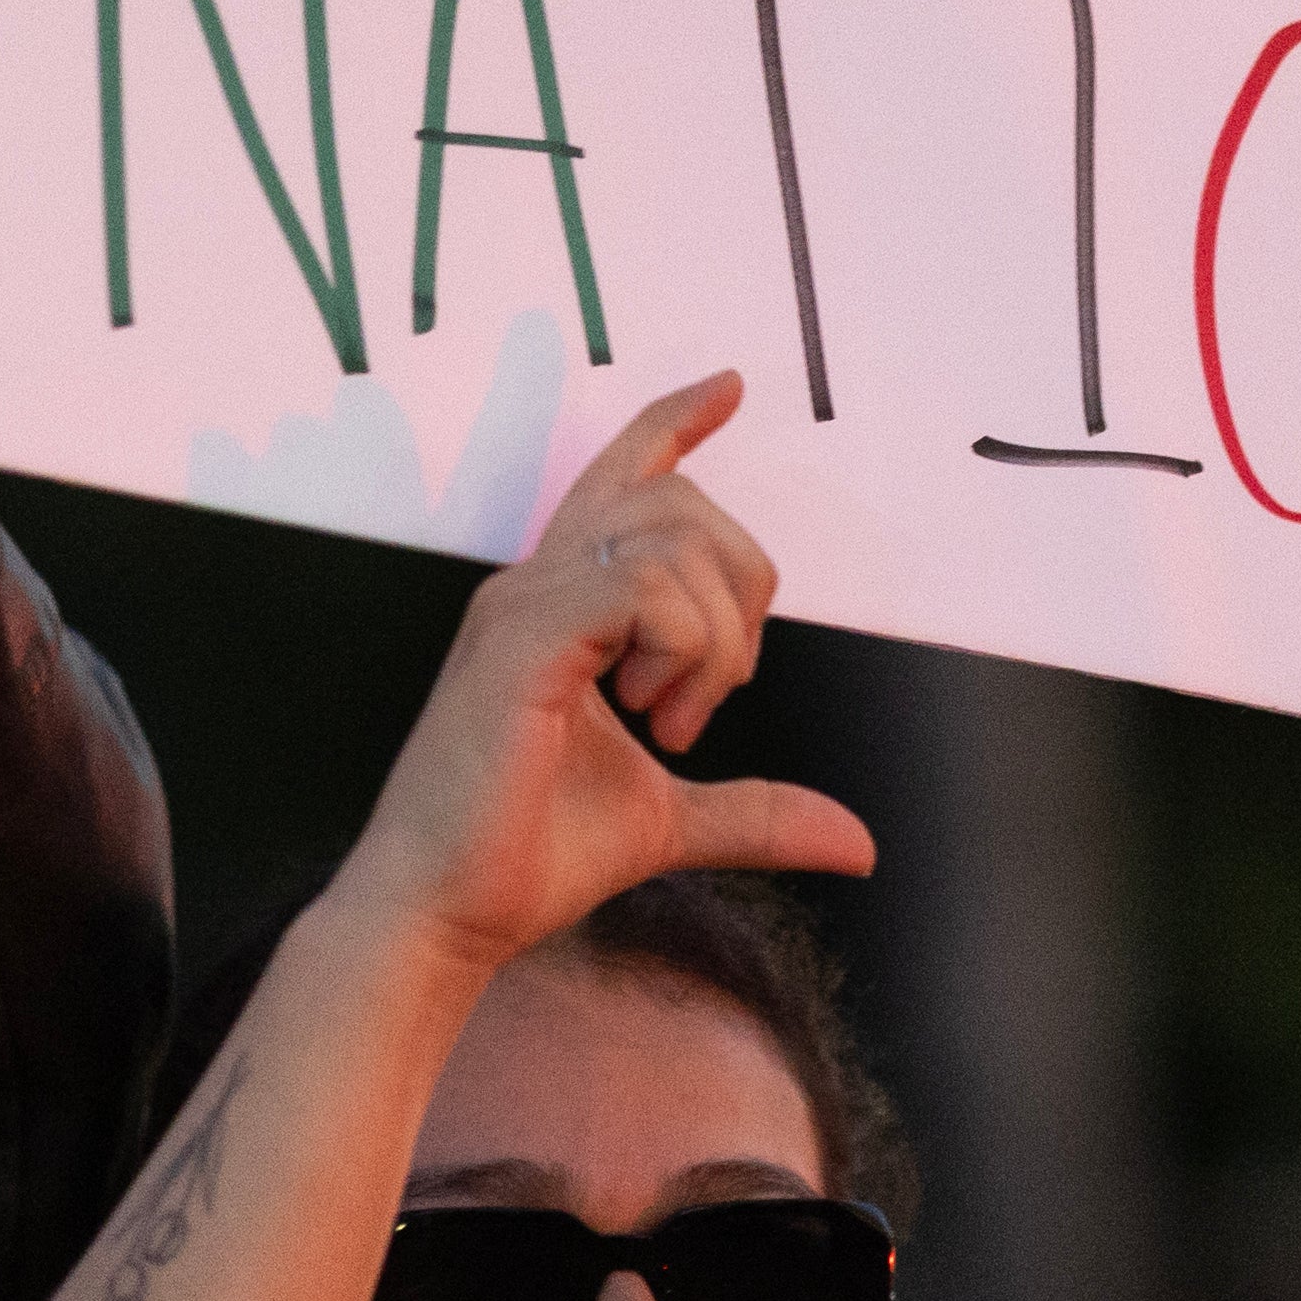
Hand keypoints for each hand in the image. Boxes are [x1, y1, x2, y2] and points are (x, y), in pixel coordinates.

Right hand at [333, 376, 881, 969]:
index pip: (620, 479)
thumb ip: (758, 811)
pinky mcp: (521, 641)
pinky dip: (680, 644)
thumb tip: (856, 841)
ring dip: (709, 635)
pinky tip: (650, 711)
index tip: (730, 387)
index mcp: (559, 603)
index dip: (675, 422)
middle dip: (737, 593)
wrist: (444, 914)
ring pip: (671, 540)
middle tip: (705, 703)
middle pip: (682, 506)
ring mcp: (523, 604)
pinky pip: (642, 587)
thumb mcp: (673, 822)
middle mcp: (535, 583)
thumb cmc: (526, 856)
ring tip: (672, 717)